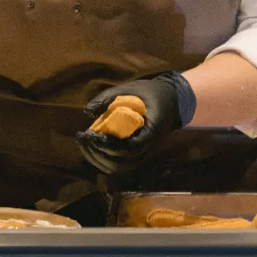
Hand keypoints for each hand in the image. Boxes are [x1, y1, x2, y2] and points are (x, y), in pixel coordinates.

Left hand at [77, 73, 193, 174]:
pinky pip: (120, 164)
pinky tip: (92, 147)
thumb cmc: (150, 94)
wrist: (172, 101)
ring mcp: (144, 153)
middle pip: (122, 163)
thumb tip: (88, 111)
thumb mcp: (131, 89)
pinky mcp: (138, 154)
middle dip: (98, 154)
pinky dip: (103, 159)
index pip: (131, 148)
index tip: (92, 134)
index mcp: (152, 130)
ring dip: (98, 159)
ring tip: (85, 143)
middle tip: (83, 137)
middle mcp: (149, 147)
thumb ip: (109, 97)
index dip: (109, 146)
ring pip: (120, 168)